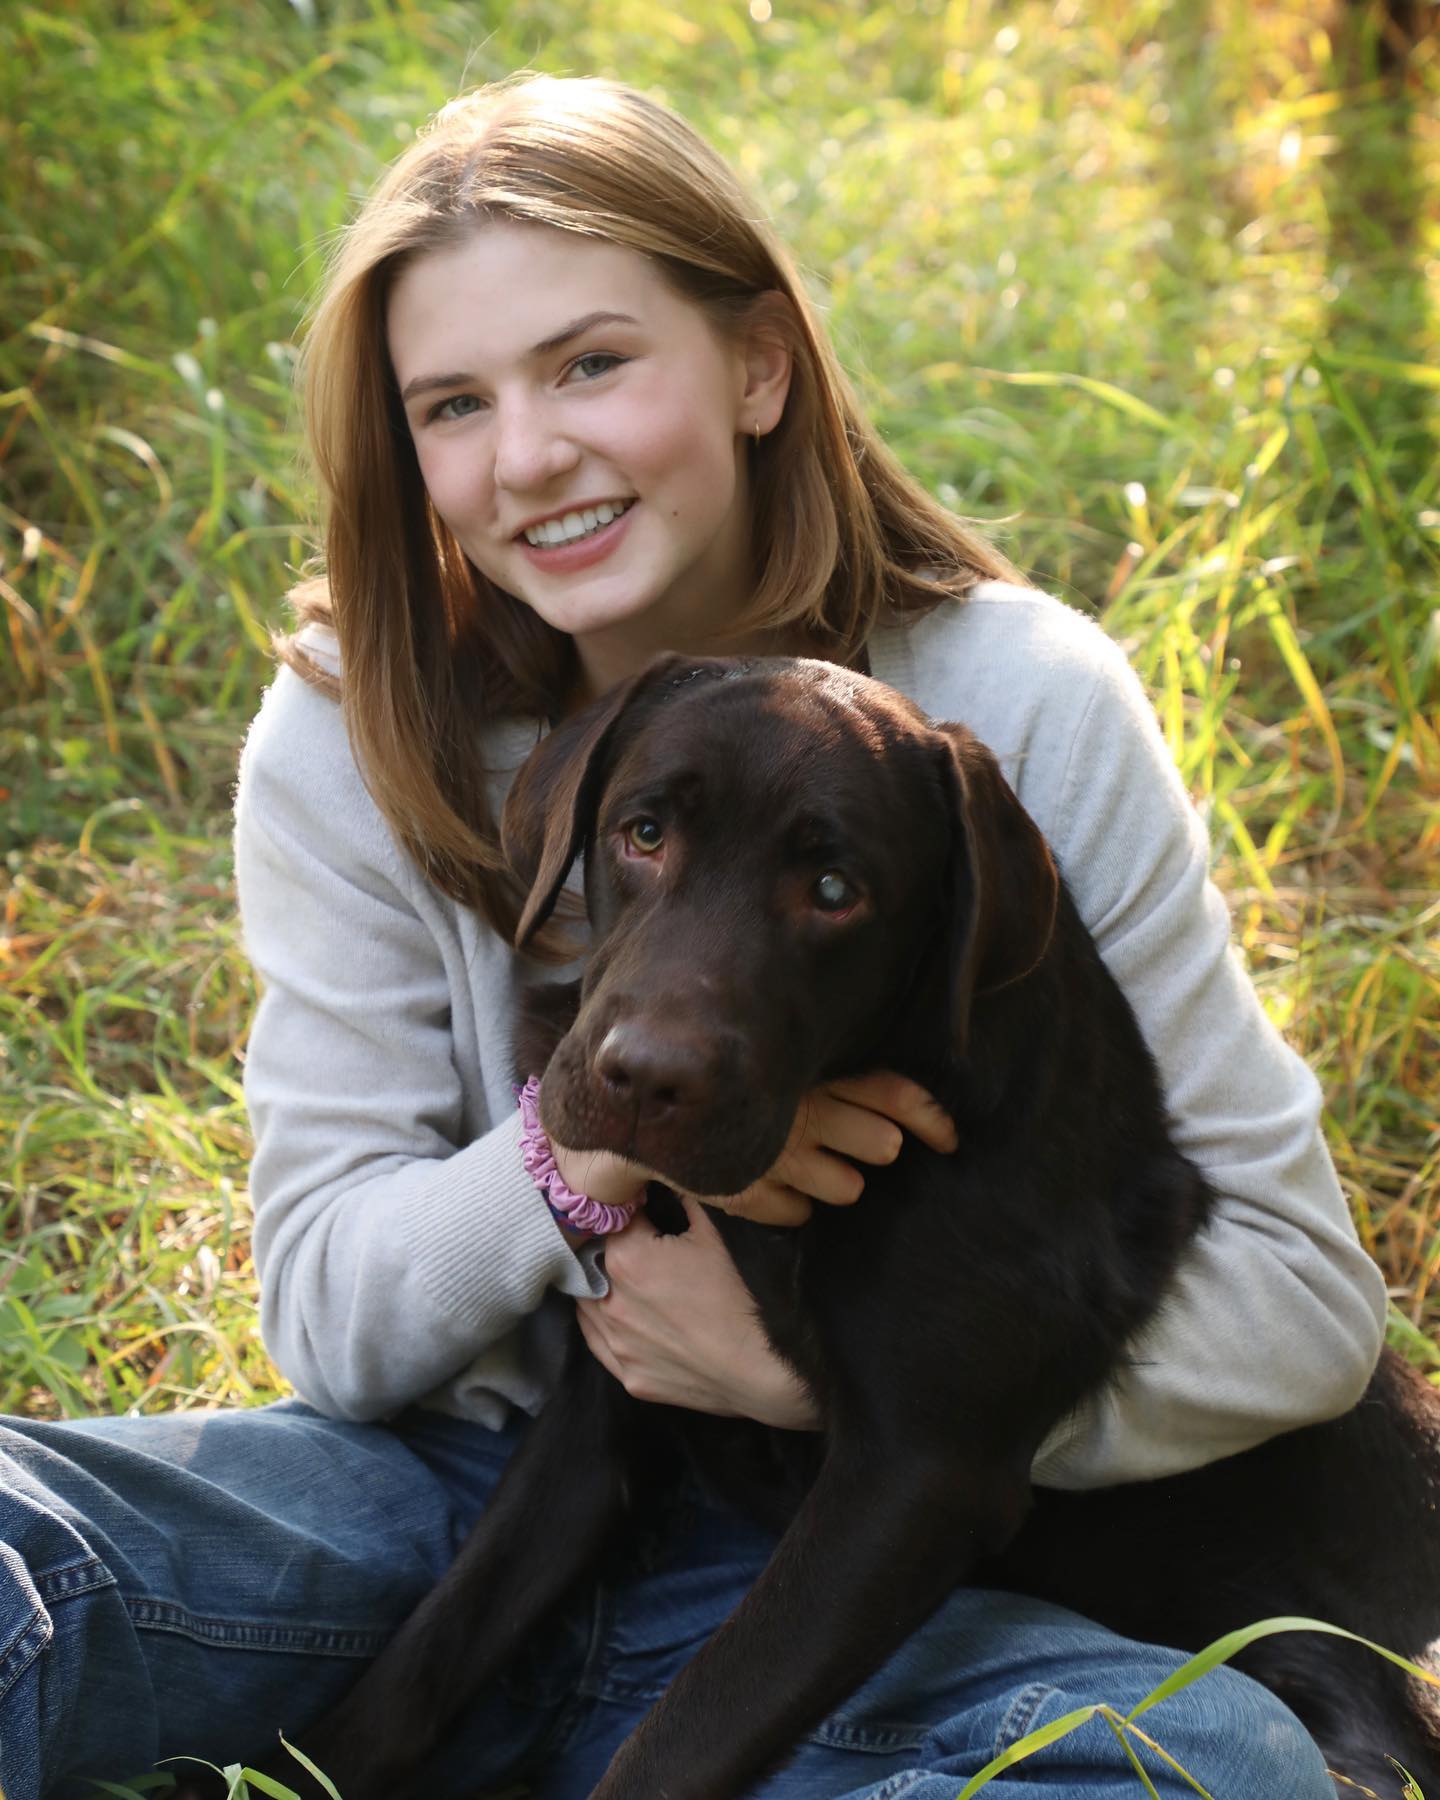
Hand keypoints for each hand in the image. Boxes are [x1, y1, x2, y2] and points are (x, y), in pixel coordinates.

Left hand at [577, 1199, 819, 1426]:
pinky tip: (623, 1318)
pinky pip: (599, 1344)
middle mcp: (610, 1301)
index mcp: (626, 1258)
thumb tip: (673, 1177)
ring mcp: (617, 1344)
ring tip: (631, 1283)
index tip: (645, 1212)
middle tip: (641, 1248)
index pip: (613, 1221)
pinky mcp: (628, 1377)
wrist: (762, 1368)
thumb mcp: (716, 1234)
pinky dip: (605, 1326)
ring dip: (602, 1288)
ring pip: (588, 1304)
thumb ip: (686, 1198)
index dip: (631, 1212)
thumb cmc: (741, 1295)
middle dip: (612, 1250)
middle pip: (594, 1262)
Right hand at [710, 1072, 957, 1225]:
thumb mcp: (778, 1060)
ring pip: (847, 1188)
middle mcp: (799, 1112)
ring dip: (840, 1182)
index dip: (931, 1117)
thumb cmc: (720, 1074)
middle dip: (880, 1148)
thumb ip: (829, 1071)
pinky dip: (793, 1206)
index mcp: (812, 1070)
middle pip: (881, 1143)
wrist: (635, 1104)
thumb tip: (890, 1101)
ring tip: (815, 1164)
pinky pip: (796, 1214)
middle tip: (865, 1143)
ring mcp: (772, 1153)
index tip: (951, 1139)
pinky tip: (778, 1189)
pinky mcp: (742, 1189)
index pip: (892, 1091)